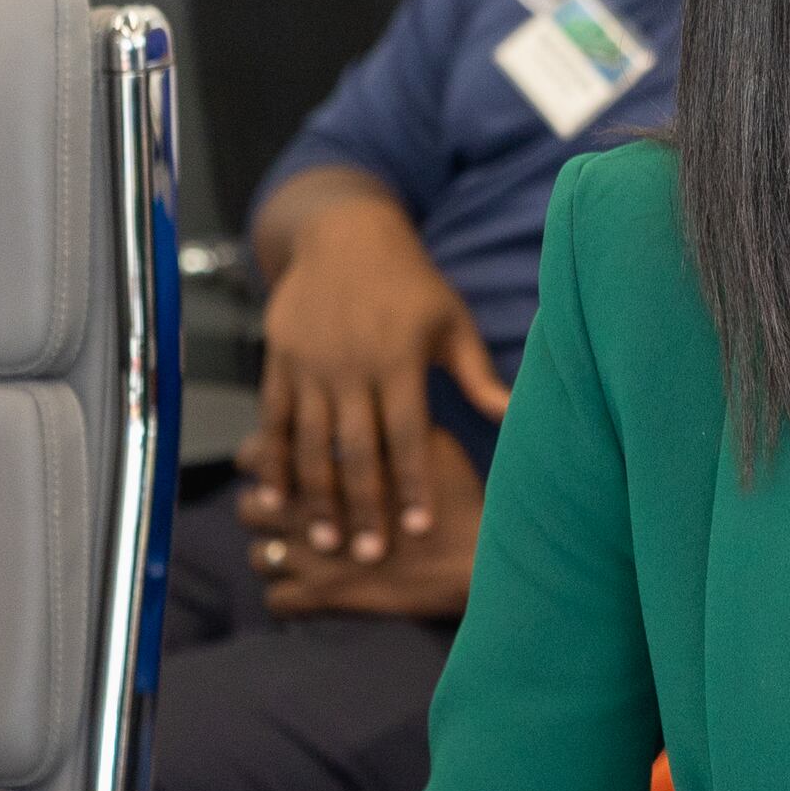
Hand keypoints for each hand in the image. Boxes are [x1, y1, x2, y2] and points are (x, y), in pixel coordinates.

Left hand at [243, 426, 482, 620]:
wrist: (478, 559)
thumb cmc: (461, 498)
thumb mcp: (432, 443)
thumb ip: (389, 429)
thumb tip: (370, 412)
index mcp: (327, 471)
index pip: (257, 456)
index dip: (260, 460)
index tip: (276, 465)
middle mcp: (310, 513)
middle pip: (247, 508)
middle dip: (264, 509)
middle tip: (289, 512)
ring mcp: (314, 560)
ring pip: (257, 557)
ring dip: (273, 554)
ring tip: (298, 552)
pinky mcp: (325, 599)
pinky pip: (276, 603)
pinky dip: (286, 598)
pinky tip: (309, 589)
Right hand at [253, 172, 509, 566]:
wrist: (344, 235)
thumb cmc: (412, 283)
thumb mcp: (453, 322)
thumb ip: (480, 375)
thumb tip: (516, 416)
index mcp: (399, 360)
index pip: (407, 435)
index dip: (412, 484)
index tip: (417, 529)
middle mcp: (351, 367)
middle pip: (355, 450)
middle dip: (363, 506)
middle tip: (371, 555)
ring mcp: (309, 366)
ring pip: (310, 443)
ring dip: (316, 496)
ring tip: (324, 541)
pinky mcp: (279, 362)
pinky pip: (273, 420)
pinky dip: (273, 461)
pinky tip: (276, 498)